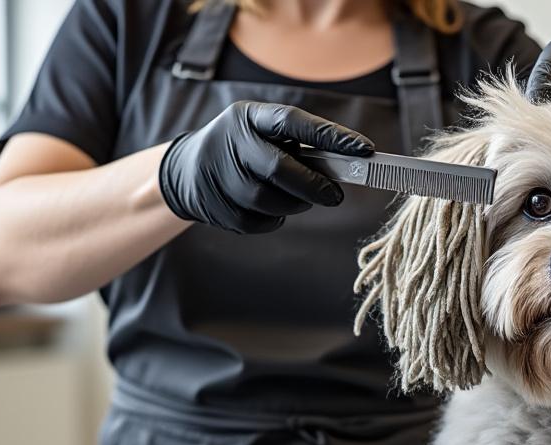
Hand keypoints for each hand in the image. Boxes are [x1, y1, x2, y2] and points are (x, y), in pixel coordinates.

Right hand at [158, 101, 372, 233]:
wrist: (185, 172)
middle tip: (336, 196)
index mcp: (248, 117)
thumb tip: (348, 164)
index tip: (364, 149)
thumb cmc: (243, 149)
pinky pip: (261, 221)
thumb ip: (298, 143)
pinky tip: (271, 208)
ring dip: (295, 204)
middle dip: (314, 186)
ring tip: (299, 198)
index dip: (331, 136)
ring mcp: (221, 177)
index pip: (293, 122)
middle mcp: (232, 142)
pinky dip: (276, 218)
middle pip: (279, 169)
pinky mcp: (219, 209)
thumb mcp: (262, 132)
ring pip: (271, 201)